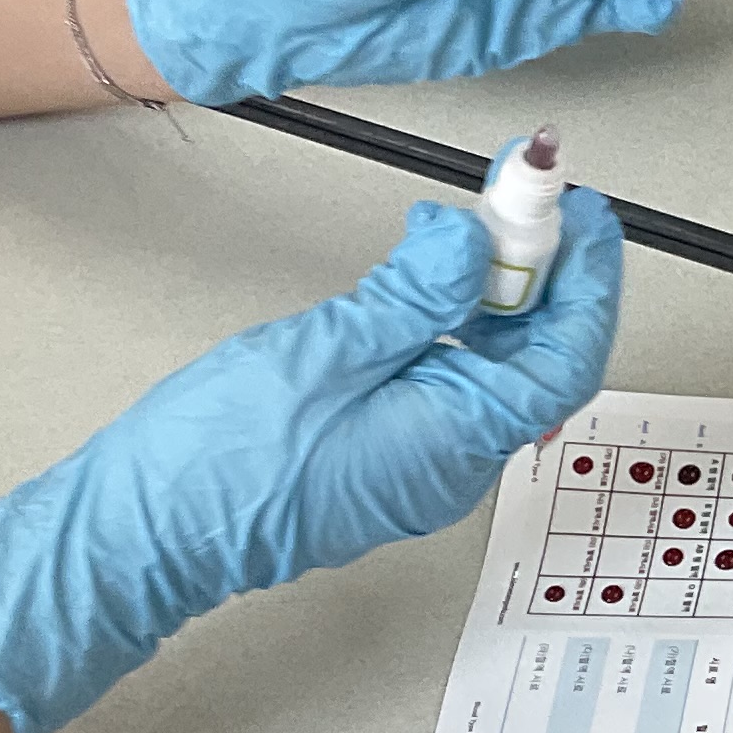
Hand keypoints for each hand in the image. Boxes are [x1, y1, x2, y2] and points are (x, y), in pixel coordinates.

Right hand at [0, 196, 621, 732]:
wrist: (143, 536)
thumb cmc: (220, 462)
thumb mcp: (325, 352)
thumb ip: (412, 295)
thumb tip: (474, 244)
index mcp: (457, 440)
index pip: (567, 355)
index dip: (588, 278)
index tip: (583, 210)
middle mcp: (454, 462)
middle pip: (538, 359)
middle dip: (543, 273)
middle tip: (526, 197)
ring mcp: (421, 463)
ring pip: (493, 370)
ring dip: (498, 295)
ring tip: (481, 224)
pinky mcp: (385, 456)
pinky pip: (448, 385)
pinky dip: (454, 326)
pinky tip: (427, 282)